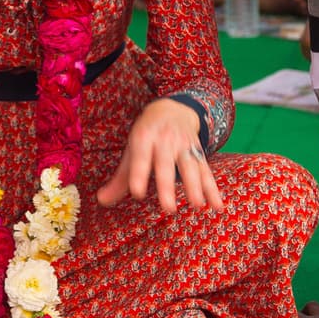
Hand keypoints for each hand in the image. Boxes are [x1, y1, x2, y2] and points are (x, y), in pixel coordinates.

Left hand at [96, 98, 222, 212]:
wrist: (173, 109)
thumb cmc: (147, 135)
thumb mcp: (132, 149)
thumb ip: (120, 178)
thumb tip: (101, 201)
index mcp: (144, 138)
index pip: (140, 157)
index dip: (138, 174)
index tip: (137, 193)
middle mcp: (166, 140)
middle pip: (166, 164)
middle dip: (168, 186)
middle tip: (168, 209)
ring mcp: (185, 146)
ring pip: (191, 166)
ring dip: (196, 186)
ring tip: (197, 205)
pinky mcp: (199, 153)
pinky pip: (207, 171)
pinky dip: (213, 189)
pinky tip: (217, 205)